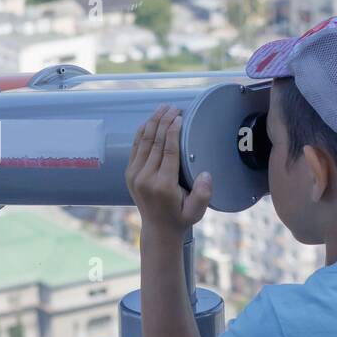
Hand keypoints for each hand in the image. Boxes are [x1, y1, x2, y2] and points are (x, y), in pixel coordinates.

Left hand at [125, 105, 212, 236]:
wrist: (158, 229)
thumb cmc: (181, 217)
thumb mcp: (197, 211)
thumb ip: (203, 194)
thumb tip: (206, 174)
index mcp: (163, 185)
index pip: (168, 152)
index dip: (173, 132)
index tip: (179, 117)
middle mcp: (146, 178)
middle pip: (155, 142)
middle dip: (163, 122)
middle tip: (173, 107)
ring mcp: (135, 175)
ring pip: (143, 142)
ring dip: (153, 123)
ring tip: (162, 108)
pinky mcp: (130, 173)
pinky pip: (135, 148)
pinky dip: (142, 132)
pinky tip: (150, 121)